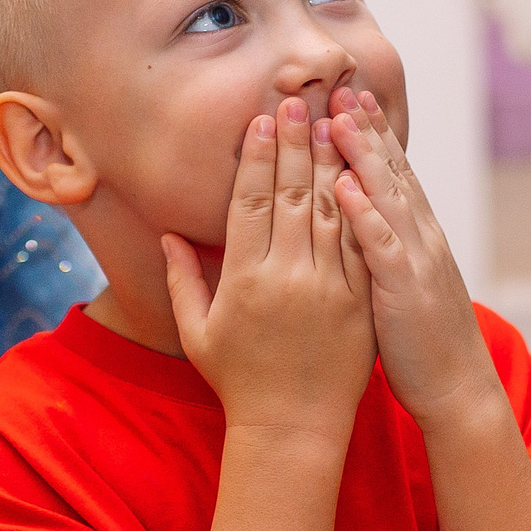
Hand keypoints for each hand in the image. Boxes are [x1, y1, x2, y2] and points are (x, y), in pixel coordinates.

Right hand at [162, 98, 374, 438]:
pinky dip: (361, 206)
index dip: (256, 157)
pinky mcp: (359, 303)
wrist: (292, 429)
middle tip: (298, 101)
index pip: (249, 202)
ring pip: (329, 211)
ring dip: (331, 162)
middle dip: (294, 143)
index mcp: (244, 281)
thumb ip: (183, 280)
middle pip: (290, 194)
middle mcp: (287, 278)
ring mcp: (328, 289)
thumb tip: (169, 235)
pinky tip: (361, 174)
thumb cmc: (238, 381)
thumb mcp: (198, 333)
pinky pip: (360, 245)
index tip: (262, 121)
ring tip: (333, 122)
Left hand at [330, 89, 498, 428]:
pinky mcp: (405, 290)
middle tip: (340, 83)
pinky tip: (343, 186)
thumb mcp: (400, 281)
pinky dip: (363, 214)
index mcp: (415, 235)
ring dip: (362, 155)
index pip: (392, 172)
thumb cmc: (418, 340)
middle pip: (391, 170)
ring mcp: (415, 260)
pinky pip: (381, 246)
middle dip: (366, 125)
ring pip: (387, 197)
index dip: (371, 132)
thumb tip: (357, 215)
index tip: (348, 95)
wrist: (455, 386)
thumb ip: (383, 246)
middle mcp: (420, 237)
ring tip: (337, 117)